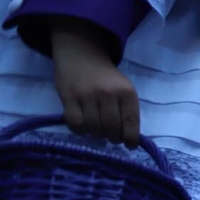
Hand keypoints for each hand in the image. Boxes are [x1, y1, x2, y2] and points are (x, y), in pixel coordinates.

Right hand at [50, 21, 138, 145]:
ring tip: (98, 130)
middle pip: (111, 128)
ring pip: (93, 128)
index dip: (131, 138)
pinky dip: (80, 131)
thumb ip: (127, 110)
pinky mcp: (68, 97)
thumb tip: (128, 138)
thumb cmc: (106, 77)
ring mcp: (87, 95)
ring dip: (97, 135)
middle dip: (113, 138)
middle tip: (111, 137)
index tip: (130, 145)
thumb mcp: (124, 89)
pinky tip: (83, 127)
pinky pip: (75, 123)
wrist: (82, 55)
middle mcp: (107, 94)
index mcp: (126, 92)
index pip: (131, 122)